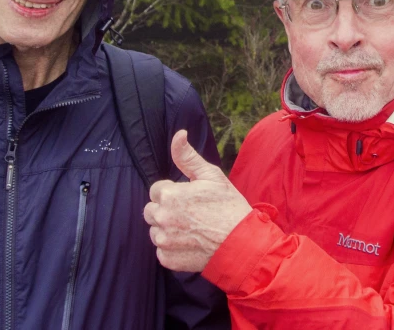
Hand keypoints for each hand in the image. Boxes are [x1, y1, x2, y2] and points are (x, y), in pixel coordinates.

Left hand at [143, 130, 252, 271]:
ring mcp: (164, 241)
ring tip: (191, 228)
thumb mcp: (211, 176)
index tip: (190, 198)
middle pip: (151, 210)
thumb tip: (178, 134)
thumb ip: (188, 156)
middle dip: (166, 209)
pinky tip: (190, 243)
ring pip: (155, 230)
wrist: (242, 244)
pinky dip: (172, 247)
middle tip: (190, 213)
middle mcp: (162, 218)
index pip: (157, 190)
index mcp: (169, 195)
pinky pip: (161, 250)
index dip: (173, 192)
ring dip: (167, 228)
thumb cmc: (229, 207)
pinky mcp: (168, 259)